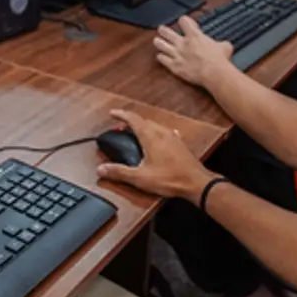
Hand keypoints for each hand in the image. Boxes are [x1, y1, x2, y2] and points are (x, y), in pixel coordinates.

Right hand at [96, 109, 213, 201]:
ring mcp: (173, 137)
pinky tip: (158, 139)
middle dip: (130, 122)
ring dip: (143, 126)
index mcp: (150, 137)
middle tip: (121, 128)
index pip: (133, 119)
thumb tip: (101, 169)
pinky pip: (165, 132)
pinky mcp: (180, 144)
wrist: (196, 183)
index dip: (121, 114)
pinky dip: (156, 133)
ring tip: (136, 133)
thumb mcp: (140, 178)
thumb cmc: (170, 179)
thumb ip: (119, 172)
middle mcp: (162, 133)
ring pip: (155, 125)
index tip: (112, 113)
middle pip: (143, 120)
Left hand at [154, 16, 232, 87]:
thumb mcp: (225, 46)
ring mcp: (177, 54)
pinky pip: (163, 59)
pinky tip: (159, 56)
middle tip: (162, 29)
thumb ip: (221, 44)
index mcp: (195, 35)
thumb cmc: (220, 59)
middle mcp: (182, 43)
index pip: (184, 21)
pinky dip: (161, 57)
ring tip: (157, 40)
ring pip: (161, 45)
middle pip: (167, 32)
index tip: (185, 23)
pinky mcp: (174, 66)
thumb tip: (225, 45)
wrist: (214, 73)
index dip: (184, 21)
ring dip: (159, 42)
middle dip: (164, 30)